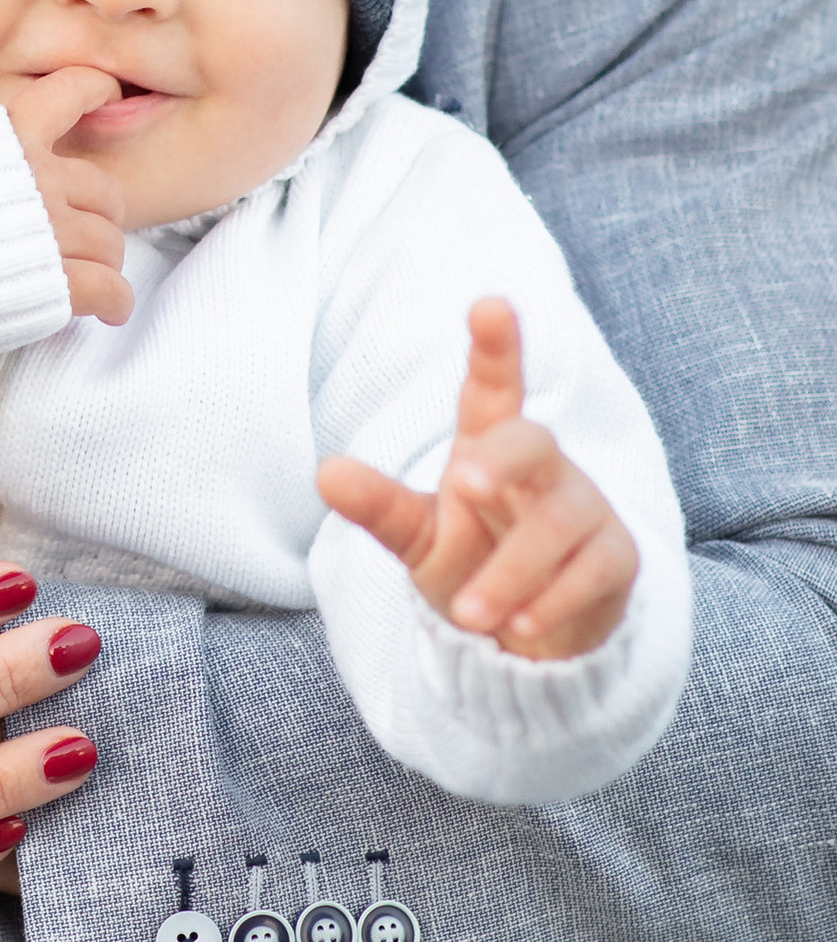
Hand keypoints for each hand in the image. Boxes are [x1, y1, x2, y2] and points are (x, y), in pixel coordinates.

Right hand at [1, 66, 132, 324]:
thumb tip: (0, 160)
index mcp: (5, 137)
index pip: (66, 94)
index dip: (93, 91)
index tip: (108, 94)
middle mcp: (38, 175)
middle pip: (104, 191)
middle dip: (101, 217)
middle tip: (89, 238)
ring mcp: (53, 228)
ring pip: (110, 244)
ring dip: (105, 264)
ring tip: (93, 280)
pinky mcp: (59, 281)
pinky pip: (110, 290)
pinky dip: (115, 303)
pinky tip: (109, 312)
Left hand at [320, 297, 638, 660]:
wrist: (529, 637)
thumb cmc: (472, 563)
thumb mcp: (418, 537)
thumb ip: (380, 507)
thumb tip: (325, 471)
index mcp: (490, 449)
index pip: (495, 391)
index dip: (495, 349)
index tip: (489, 304)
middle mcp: (543, 470)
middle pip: (534, 442)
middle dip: (501, 458)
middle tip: (462, 483)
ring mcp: (585, 511)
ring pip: (560, 522)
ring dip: (514, 569)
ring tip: (471, 613)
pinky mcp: (615, 559)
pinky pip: (593, 570)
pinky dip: (553, 601)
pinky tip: (519, 630)